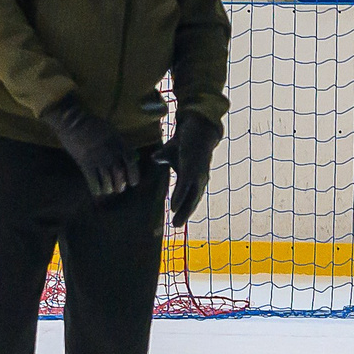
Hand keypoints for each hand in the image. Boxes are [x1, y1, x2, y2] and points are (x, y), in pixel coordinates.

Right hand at [39, 96, 135, 198]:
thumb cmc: (92, 124)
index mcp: (119, 144)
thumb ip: (119, 143)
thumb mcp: (112, 131)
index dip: (134, 175)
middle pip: (120, 174)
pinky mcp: (85, 163)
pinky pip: (93, 180)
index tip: (133, 183)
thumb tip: (126, 157)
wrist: (73, 122)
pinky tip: (97, 192)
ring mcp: (98, 159)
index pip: (131, 163)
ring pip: (107, 180)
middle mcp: (111, 154)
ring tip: (109, 190)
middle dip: (120, 184)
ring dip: (109, 188)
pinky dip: (96, 188)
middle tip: (119, 189)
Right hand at [163, 110, 220, 228]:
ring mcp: (197, 174)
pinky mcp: (193, 167)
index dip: (184, 208)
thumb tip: (155, 159)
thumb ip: (163, 158)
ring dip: (184, 210)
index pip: (189, 197)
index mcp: (192, 177)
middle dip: (185, 214)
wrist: (195, 127)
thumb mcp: (170, 152)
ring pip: (191, 196)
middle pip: (193, 200)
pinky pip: (186, 186)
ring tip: (176, 222)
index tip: (177, 220)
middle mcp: (197, 178)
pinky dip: (180, 197)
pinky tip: (174, 207)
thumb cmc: (184, 141)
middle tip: (176, 226)